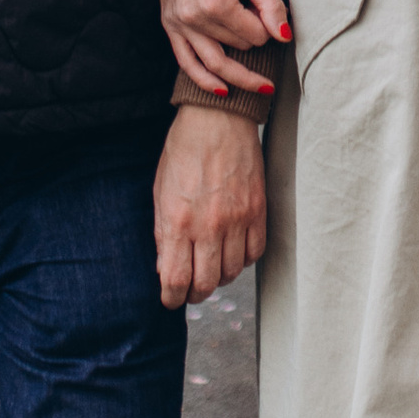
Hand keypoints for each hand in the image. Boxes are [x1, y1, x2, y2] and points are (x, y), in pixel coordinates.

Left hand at [154, 106, 266, 309]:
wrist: (218, 118)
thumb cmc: (183, 151)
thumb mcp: (160, 192)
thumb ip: (162, 233)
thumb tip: (166, 267)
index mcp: (178, 221)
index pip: (176, 280)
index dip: (172, 298)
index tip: (171, 299)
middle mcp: (208, 226)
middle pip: (206, 284)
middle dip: (195, 293)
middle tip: (191, 290)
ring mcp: (237, 220)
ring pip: (233, 273)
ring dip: (220, 278)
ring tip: (212, 270)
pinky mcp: (258, 211)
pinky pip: (255, 253)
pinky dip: (244, 260)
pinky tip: (233, 252)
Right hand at [158, 0, 289, 95]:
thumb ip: (270, 4)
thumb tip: (284, 37)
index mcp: (216, 3)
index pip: (255, 35)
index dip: (266, 27)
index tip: (265, 11)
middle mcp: (194, 18)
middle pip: (237, 48)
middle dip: (253, 40)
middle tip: (260, 26)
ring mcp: (178, 25)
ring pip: (215, 64)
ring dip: (240, 77)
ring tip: (262, 88)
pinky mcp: (170, 27)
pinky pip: (187, 63)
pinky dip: (205, 81)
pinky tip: (222, 91)